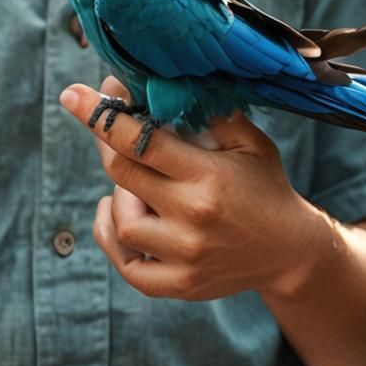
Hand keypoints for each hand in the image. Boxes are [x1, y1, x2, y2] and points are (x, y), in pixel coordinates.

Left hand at [60, 79, 319, 300]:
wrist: (293, 253)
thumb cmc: (265, 186)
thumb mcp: (249, 142)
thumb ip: (210, 113)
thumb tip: (165, 81)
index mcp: (207, 176)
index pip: (140, 140)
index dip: (101, 115)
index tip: (72, 94)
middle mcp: (192, 217)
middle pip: (122, 173)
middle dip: (106, 143)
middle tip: (112, 129)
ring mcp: (185, 256)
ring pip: (122, 220)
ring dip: (120, 195)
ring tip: (141, 183)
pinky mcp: (180, 285)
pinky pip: (128, 266)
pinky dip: (112, 237)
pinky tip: (119, 212)